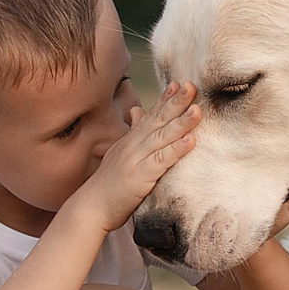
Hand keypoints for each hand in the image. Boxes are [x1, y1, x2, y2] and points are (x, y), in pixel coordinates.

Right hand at [68, 82, 199, 233]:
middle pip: (158, 120)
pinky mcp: (139, 177)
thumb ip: (133, 132)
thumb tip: (138, 110)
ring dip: (181, 122)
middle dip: (176, 102)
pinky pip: (160, 161)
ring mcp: (135, 160)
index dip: (166, 98)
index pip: (151, 115)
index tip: (180, 81)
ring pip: (162, 137)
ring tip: (197, 109)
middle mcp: (133, 145)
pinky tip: (191, 140)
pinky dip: (176, 150)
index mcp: (132, 140)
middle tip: (192, 85)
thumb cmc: (109, 184)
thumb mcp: (121, 153)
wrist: (90, 208)